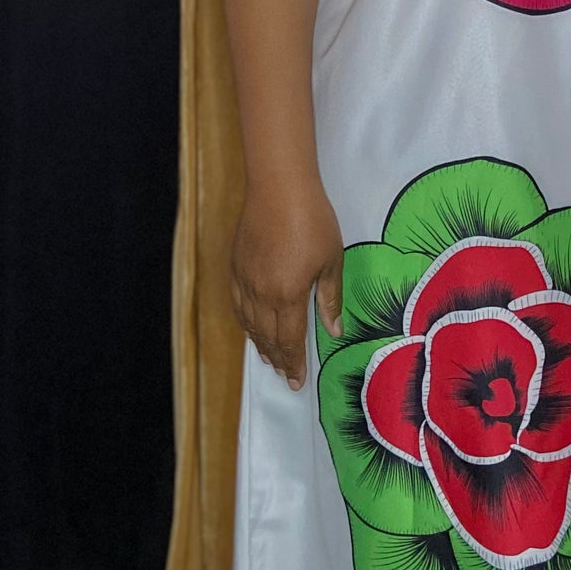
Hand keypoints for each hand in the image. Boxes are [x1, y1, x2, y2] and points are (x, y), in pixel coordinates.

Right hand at [230, 175, 343, 390]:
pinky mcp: (236, 267)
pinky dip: (245, 322)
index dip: (294, 362)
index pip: (290, 340)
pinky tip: (251, 326)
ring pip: (249, 323)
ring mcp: (245, 281)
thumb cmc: (313, 221)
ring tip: (269, 358)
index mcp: (288, 295)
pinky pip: (238, 304)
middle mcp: (262, 294)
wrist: (279, 188)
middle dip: (277, 358)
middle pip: (267, 336)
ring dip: (259, 343)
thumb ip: (330, 299)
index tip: (297, 381)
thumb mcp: (331, 260)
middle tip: (284, 374)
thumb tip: (334, 331)